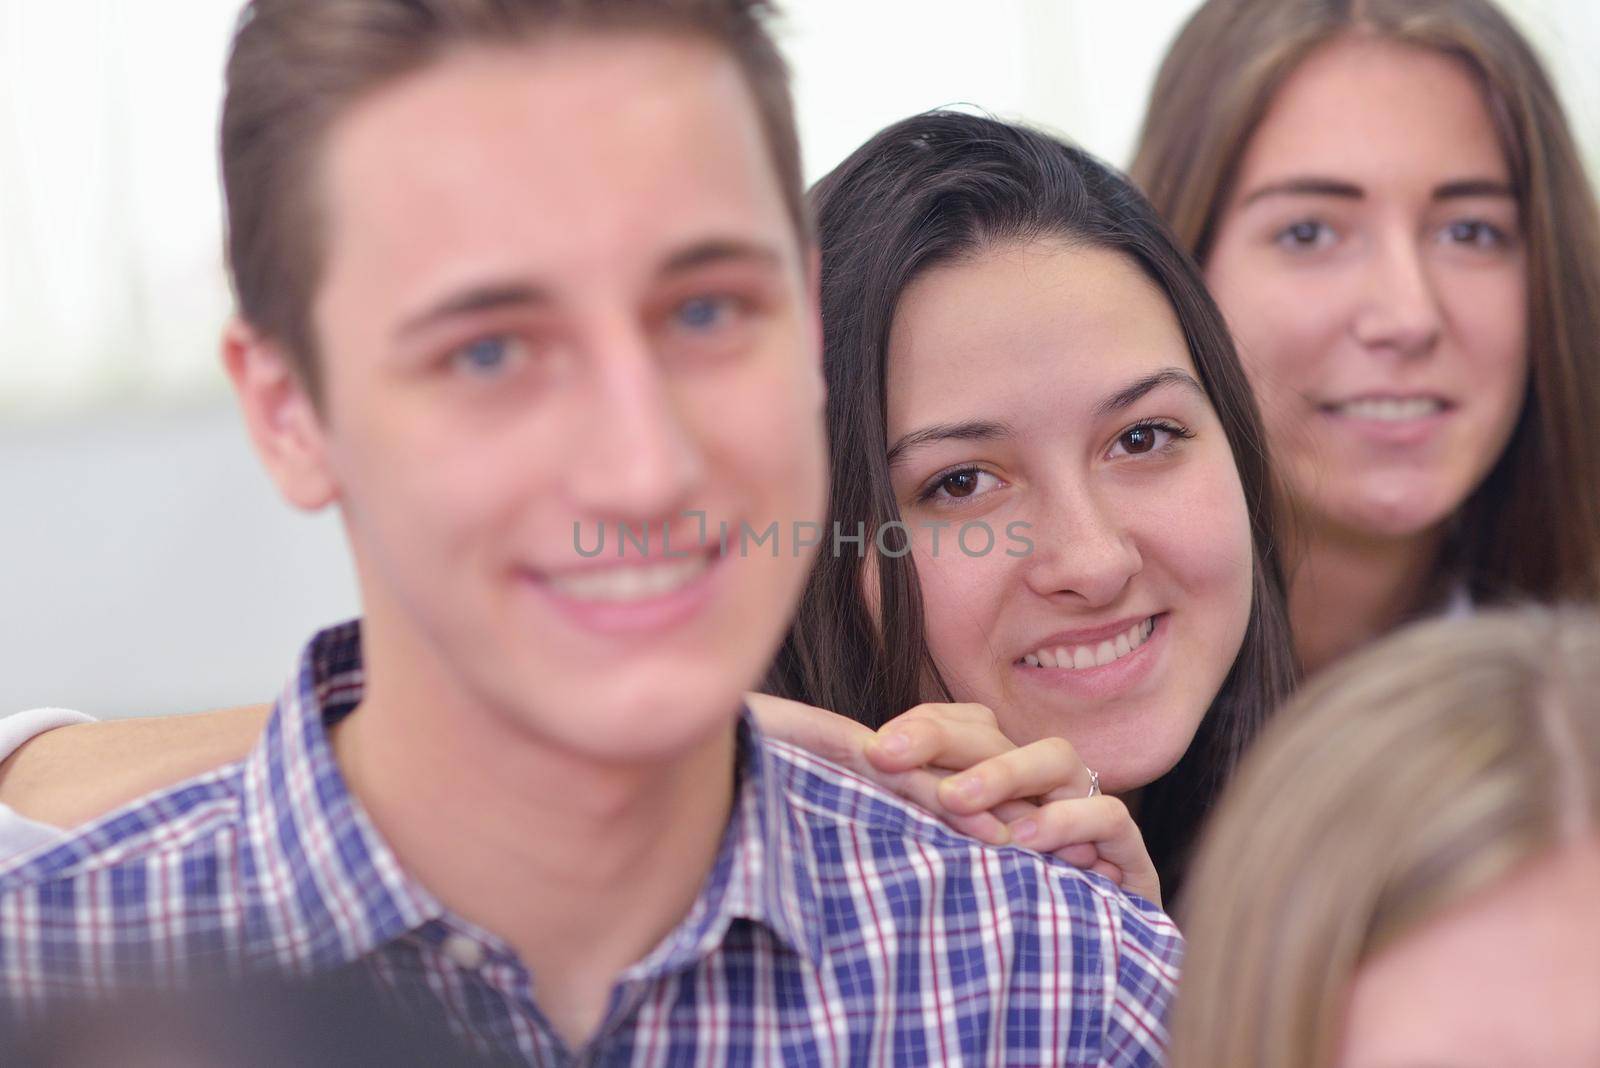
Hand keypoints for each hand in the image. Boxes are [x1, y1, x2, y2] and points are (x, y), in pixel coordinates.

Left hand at [866, 702, 1160, 906]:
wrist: (1084, 987)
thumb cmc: (1007, 920)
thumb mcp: (955, 870)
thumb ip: (920, 830)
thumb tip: (850, 800)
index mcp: (1002, 780)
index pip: (964, 726)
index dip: (922, 727)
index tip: (873, 750)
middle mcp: (1045, 786)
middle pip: (998, 736)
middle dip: (940, 739)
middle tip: (888, 756)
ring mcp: (1089, 812)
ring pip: (1057, 757)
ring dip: (1002, 773)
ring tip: (953, 800)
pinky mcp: (1128, 854)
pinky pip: (1108, 816)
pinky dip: (1067, 822)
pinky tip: (1025, 842)